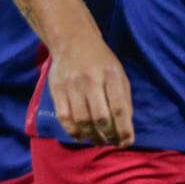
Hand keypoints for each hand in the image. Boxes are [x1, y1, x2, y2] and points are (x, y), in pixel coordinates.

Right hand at [49, 30, 134, 146]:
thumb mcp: (119, 73)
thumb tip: (126, 125)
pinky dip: (73, 131)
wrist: (73, 41)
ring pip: (82, 120)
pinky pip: (64, 117)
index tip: (127, 142)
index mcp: (111, 76)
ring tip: (98, 141)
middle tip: (111, 142)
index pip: (119, 108)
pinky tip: (81, 136)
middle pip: (100, 117)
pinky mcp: (57, 90)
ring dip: (91, 136)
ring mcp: (72, 86)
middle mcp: (91, 81)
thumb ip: (124, 97)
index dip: (124, 129)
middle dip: (108, 135)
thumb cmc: (101, 61)